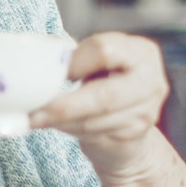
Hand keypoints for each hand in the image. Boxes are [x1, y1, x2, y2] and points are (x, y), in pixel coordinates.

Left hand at [29, 32, 169, 179]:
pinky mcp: (135, 136)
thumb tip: (39, 63)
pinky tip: (54, 125)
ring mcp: (146, 112)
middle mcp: (151, 81)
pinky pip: (93, 134)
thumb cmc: (106, 85)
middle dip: (64, 106)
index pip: (104, 50)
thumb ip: (79, 60)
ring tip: (36, 118)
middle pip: (103, 95)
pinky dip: (68, 130)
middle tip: (34, 112)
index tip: (52, 70)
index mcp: (142, 52)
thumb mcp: (98, 65)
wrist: (130, 127)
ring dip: (60, 121)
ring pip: (94, 120)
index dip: (75, 61)